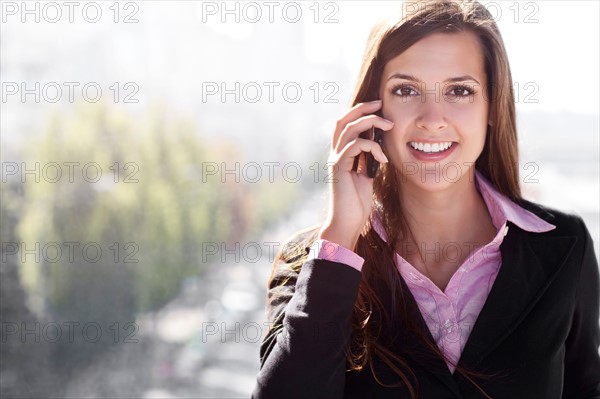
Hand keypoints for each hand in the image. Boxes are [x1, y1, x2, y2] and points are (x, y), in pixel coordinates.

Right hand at [319, 100, 392, 249]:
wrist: (347, 223)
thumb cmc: (357, 203)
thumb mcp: (366, 176)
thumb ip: (367, 160)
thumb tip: (379, 147)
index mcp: (340, 154)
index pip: (345, 124)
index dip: (359, 111)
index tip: (379, 106)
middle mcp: (335, 154)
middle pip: (342, 120)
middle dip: (362, 108)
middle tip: (381, 103)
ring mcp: (335, 160)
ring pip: (349, 129)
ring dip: (371, 122)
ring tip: (389, 125)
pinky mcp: (339, 168)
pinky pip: (355, 146)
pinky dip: (373, 147)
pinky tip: (383, 158)